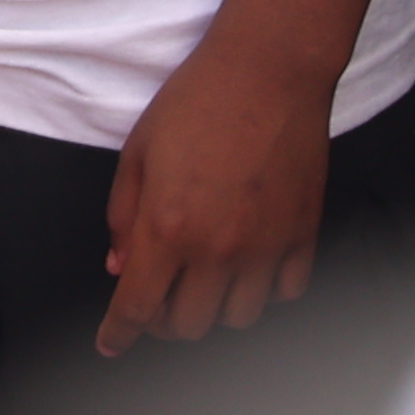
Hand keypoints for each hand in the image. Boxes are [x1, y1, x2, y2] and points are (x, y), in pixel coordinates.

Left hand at [99, 38, 333, 350]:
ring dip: (215, 306)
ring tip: (205, 275)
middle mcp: (218, 248)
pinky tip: (250, 262)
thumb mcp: (138, 151)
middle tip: (156, 294)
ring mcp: (266, 246)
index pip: (137, 306)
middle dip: (163, 319)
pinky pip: (285, 292)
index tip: (111, 343)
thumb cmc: (197, 101)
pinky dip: (265, 289)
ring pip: (239, 318)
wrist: (268, 70)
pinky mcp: (303, 235)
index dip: (119, 333)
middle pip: (188, 325)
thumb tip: (120, 265)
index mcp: (168, 228)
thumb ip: (123, 215)